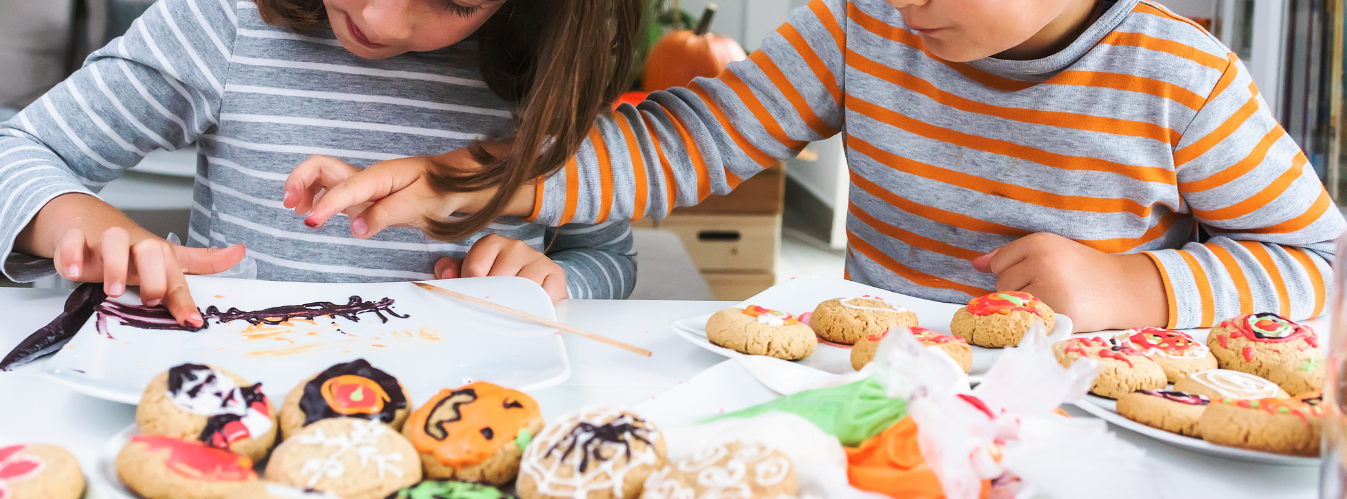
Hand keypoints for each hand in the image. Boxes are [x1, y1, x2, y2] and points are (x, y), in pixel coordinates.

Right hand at [16, 193, 245, 326]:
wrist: (88, 220)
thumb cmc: (131, 247)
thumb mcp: (167, 257)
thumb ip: (201, 261)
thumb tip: (239, 253)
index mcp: (159, 253)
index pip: (177, 276)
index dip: (185, 300)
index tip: (193, 322)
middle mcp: (134, 245)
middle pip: (151, 250)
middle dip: (153, 277)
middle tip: (149, 300)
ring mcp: (105, 240)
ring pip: (113, 240)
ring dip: (115, 266)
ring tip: (113, 289)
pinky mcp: (76, 238)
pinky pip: (72, 241)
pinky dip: (70, 255)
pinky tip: (72, 271)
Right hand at [283, 151, 535, 239]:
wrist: (457, 184)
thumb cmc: (441, 190)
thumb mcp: (420, 205)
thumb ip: (385, 215)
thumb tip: (354, 228)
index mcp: (380, 177)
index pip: (345, 189)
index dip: (326, 205)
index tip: (310, 222)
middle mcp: (367, 177)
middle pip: (322, 166)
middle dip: (300, 180)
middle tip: (289, 204)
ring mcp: (364, 185)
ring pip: (323, 176)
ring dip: (303, 187)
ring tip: (294, 208)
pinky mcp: (365, 195)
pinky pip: (333, 190)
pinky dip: (316, 197)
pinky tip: (312, 213)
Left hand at [434, 234, 566, 302]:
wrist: (537, 284)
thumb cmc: (499, 281)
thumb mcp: (473, 274)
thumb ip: (452, 271)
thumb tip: (446, 274)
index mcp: (492, 243)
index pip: (475, 268)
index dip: (471, 289)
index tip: (473, 299)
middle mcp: (517, 247)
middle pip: (498, 281)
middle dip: (492, 300)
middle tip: (492, 310)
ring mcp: (538, 260)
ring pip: (521, 290)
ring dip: (515, 306)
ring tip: (511, 312)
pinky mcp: (556, 275)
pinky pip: (544, 297)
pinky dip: (537, 308)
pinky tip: (531, 310)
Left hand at [970, 233, 1165, 331]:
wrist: (1123, 289)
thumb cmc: (1082, 270)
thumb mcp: (1051, 251)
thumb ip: (1011, 256)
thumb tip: (976, 264)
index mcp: (1040, 242)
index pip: (999, 262)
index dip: (1013, 271)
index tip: (1035, 273)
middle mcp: (1042, 262)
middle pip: (1001, 283)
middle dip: (1018, 288)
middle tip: (1049, 287)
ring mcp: (1048, 288)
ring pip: (1011, 303)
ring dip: (1024, 306)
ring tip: (1053, 298)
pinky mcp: (1055, 312)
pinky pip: (1026, 319)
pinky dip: (1034, 319)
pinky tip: (1055, 311)